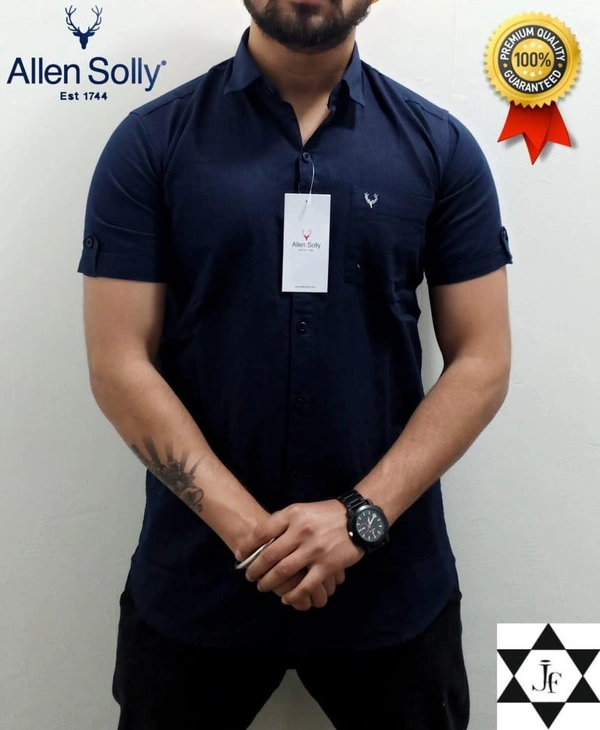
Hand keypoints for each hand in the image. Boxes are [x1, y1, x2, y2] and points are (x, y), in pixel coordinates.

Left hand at [240, 499, 364, 610]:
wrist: (359, 519)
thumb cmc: (327, 514)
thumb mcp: (303, 510)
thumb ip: (284, 522)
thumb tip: (262, 539)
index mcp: (293, 515)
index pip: (262, 531)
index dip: (247, 546)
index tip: (239, 556)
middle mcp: (301, 532)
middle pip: (269, 555)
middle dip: (255, 569)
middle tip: (249, 576)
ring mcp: (314, 550)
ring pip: (283, 572)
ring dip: (269, 582)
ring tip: (262, 587)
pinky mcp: (327, 566)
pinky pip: (305, 585)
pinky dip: (293, 595)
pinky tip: (286, 599)